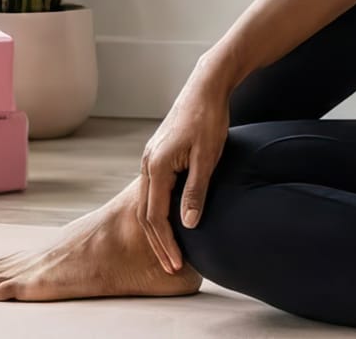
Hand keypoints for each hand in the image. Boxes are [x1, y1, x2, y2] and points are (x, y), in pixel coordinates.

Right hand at [136, 74, 231, 274]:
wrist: (206, 88)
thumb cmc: (209, 119)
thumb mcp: (208, 158)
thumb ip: (196, 192)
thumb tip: (187, 225)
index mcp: (157, 166)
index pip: (155, 216)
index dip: (166, 243)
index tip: (176, 263)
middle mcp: (148, 164)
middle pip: (146, 214)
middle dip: (159, 242)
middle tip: (171, 267)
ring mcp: (150, 159)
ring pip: (148, 203)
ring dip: (158, 229)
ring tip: (170, 251)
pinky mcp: (158, 155)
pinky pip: (153, 190)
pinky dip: (159, 211)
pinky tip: (170, 221)